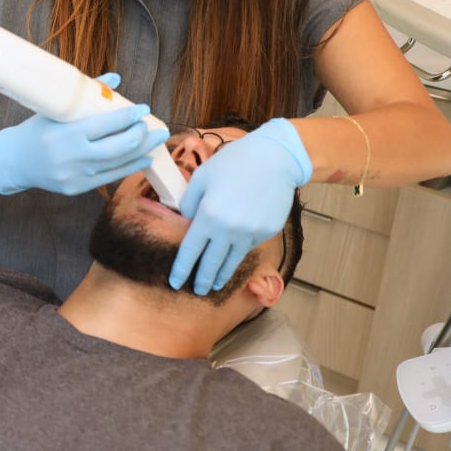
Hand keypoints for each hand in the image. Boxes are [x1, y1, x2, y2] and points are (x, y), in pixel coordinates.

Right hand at [0, 75, 168, 195]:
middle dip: (140, 136)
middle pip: (117, 147)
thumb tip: (115, 79)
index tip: (143, 110)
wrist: (15, 161)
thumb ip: (86, 94)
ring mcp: (75, 175)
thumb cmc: (37, 130)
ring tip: (156, 141)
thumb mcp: (56, 110)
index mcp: (65, 134)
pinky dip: (129, 167)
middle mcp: (71, 157)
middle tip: (156, 127)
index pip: (104, 125)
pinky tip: (142, 158)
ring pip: (117, 164)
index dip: (127, 117)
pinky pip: (110, 177)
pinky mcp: (77, 188)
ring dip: (141, 152)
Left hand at [169, 119, 311, 294]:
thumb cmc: (235, 162)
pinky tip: (234, 257)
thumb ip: (190, 201)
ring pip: (232, 261)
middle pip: (211, 263)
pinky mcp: (266, 232)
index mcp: (208, 216)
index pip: (191, 251)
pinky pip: (248, 247)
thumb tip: (187, 219)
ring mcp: (250, 234)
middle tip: (197, 291)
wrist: (275, 159)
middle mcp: (228, 230)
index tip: (175, 282)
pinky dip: (239, 254)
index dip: (182, 269)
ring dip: (221, 275)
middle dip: (202, 280)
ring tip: (215, 284)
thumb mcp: (202, 176)